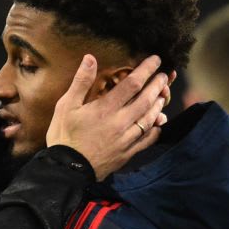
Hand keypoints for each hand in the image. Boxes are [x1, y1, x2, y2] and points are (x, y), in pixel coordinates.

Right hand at [47, 54, 168, 180]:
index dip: (146, 70)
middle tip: (165, 75)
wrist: (66, 170)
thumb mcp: (66, 106)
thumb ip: (81, 82)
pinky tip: (158, 124)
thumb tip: (90, 58)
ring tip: (163, 95)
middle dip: (158, 85)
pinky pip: (147, 140)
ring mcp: (126, 139)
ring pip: (149, 119)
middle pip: (146, 100)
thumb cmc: (64, 137)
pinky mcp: (126, 153)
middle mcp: (120, 122)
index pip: (132, 84)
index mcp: (105, 109)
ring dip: (158, 105)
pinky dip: (155, 130)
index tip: (155, 60)